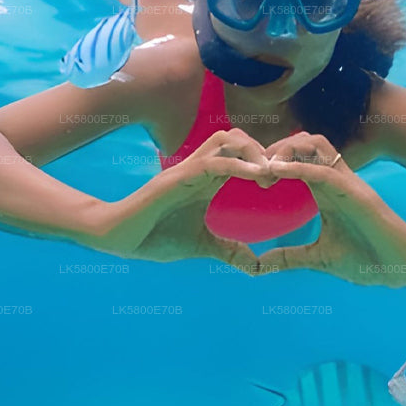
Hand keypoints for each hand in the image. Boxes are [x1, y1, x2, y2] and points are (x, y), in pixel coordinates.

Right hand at [86, 129, 274, 269]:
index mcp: (208, 180)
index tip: (285, 179)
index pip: (241, 155)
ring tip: (270, 171)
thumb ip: (228, 251)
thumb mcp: (202, 246)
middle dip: (263, 149)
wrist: (120, 238)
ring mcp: (189, 170)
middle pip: (237, 137)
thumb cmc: (155, 236)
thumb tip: (256, 267)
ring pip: (226, 140)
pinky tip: (256, 175)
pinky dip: (237, 164)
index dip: (266, 159)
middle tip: (279, 173)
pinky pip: (212, 162)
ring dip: (252, 151)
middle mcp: (200, 169)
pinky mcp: (178, 178)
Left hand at [257, 133, 405, 286]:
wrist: (402, 268)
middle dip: (276, 147)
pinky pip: (325, 170)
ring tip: (264, 166)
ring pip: (315, 144)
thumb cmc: (368, 260)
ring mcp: (347, 183)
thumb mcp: (318, 258)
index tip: (250, 173)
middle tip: (253, 166)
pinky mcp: (356, 193)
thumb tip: (261, 265)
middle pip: (304, 142)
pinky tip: (277, 171)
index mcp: (327, 191)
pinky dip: (299, 166)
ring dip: (286, 149)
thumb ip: (290, 257)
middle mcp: (336, 180)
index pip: (299, 158)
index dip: (273, 158)